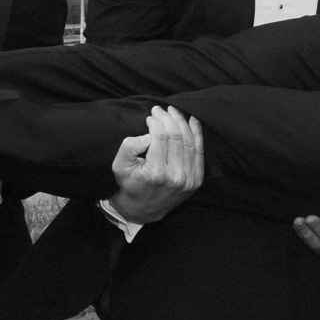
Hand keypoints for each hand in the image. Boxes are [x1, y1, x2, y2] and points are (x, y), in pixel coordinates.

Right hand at [110, 107, 203, 221]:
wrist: (143, 209)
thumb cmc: (130, 184)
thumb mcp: (119, 166)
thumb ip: (129, 147)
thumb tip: (147, 134)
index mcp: (156, 173)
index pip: (160, 136)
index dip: (156, 121)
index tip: (150, 116)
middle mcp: (175, 176)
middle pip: (175, 136)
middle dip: (168, 118)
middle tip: (160, 110)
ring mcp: (188, 179)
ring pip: (188, 141)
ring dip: (181, 122)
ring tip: (172, 112)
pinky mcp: (196, 180)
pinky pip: (199, 152)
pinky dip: (197, 133)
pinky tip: (191, 121)